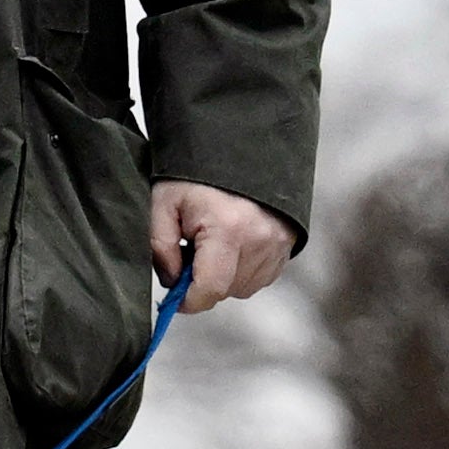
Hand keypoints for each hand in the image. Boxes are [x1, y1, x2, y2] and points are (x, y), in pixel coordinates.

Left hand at [150, 182, 294, 313]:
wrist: (239, 148)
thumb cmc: (199, 174)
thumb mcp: (164, 203)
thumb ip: (160, 247)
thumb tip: (171, 282)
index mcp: (228, 230)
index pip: (210, 290)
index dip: (188, 301)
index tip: (175, 297)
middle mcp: (258, 241)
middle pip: (225, 291)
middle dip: (203, 281)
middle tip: (191, 250)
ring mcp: (277, 246)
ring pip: (242, 288)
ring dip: (224, 276)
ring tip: (214, 242)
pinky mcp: (287, 247)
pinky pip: (260, 278)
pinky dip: (242, 269)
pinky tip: (233, 243)